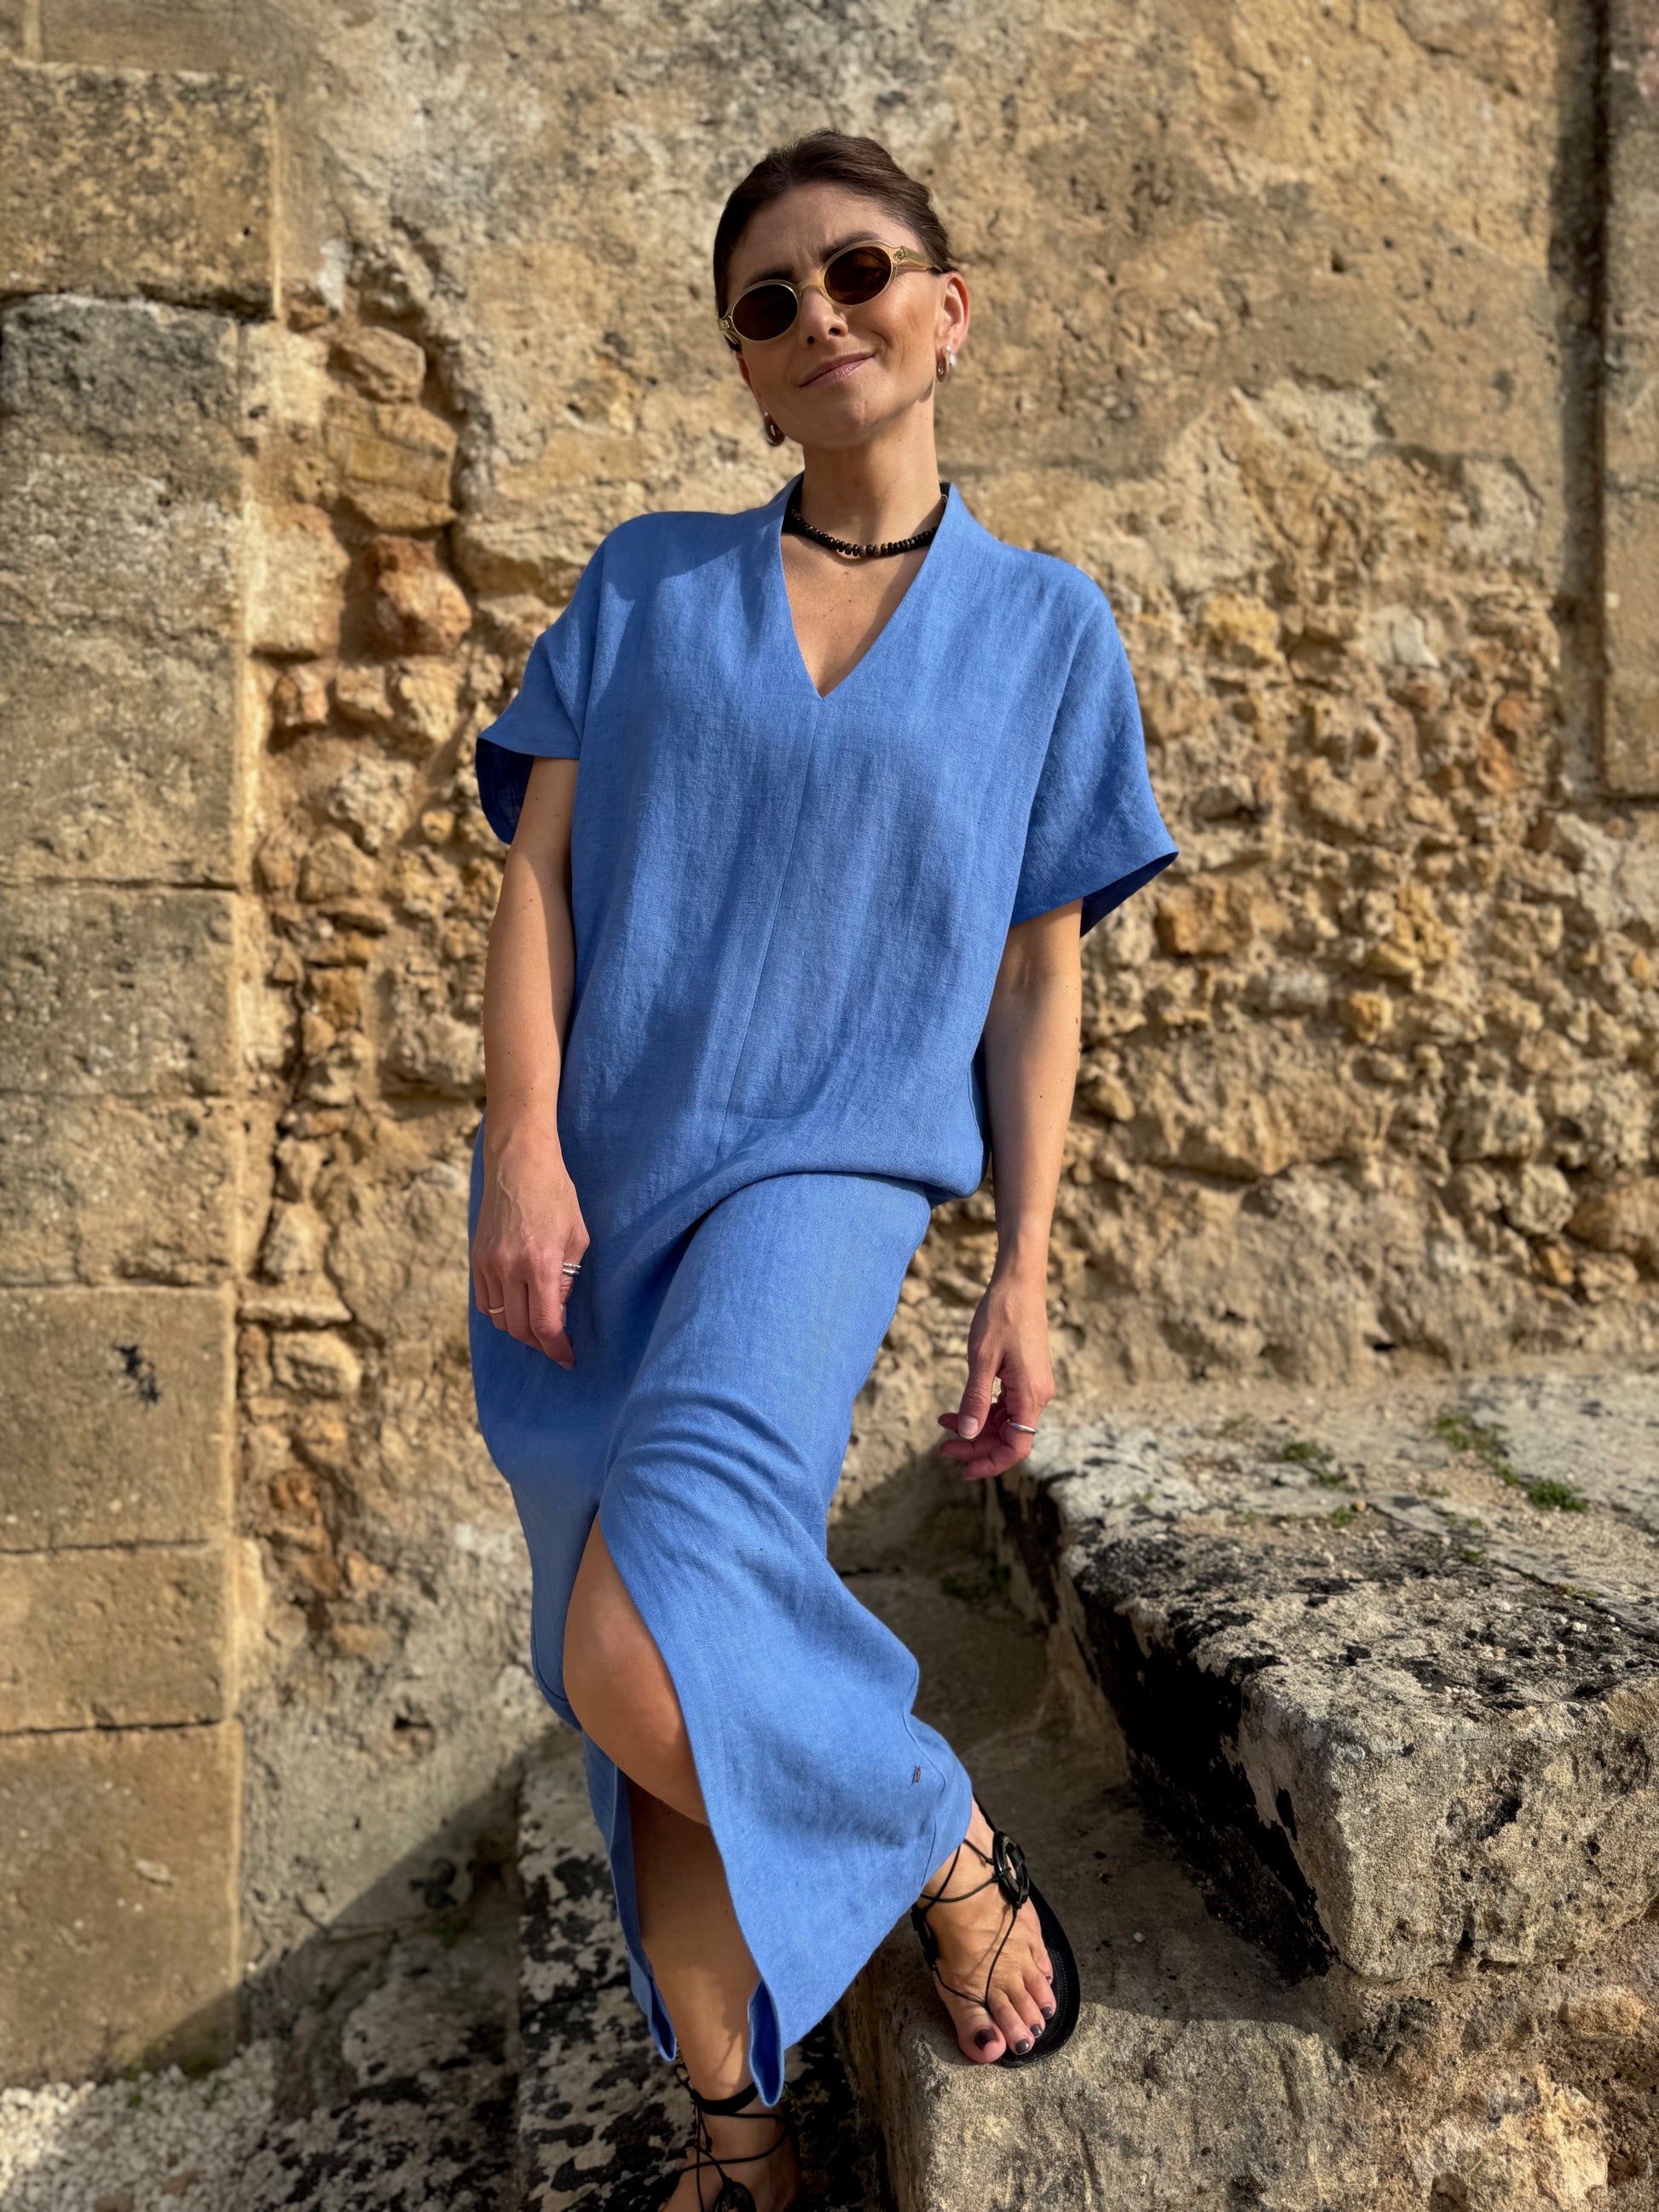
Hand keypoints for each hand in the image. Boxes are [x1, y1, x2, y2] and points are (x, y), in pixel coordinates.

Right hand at [471, 1118, 588, 1366]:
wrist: (518, 1162)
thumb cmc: (556, 1195)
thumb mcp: (577, 1238)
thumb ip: (567, 1279)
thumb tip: (557, 1312)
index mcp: (541, 1262)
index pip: (545, 1324)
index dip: (557, 1348)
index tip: (568, 1358)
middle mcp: (510, 1267)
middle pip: (519, 1329)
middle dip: (540, 1343)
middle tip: (557, 1343)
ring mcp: (488, 1263)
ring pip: (499, 1319)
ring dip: (519, 1330)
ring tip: (539, 1326)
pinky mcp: (475, 1258)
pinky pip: (484, 1302)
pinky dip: (500, 1313)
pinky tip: (517, 1308)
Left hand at [935, 1265, 1053, 1481]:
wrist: (1019, 1283)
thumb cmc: (1001, 1315)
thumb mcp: (981, 1359)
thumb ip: (975, 1399)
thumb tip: (967, 1434)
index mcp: (1031, 1395)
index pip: (1016, 1447)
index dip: (990, 1463)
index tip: (963, 1469)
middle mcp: (1037, 1396)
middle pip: (1009, 1438)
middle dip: (975, 1447)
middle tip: (942, 1448)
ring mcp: (1033, 1387)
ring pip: (1005, 1424)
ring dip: (976, 1429)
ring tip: (944, 1425)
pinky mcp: (1025, 1378)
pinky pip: (1006, 1407)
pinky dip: (983, 1412)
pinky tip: (960, 1409)